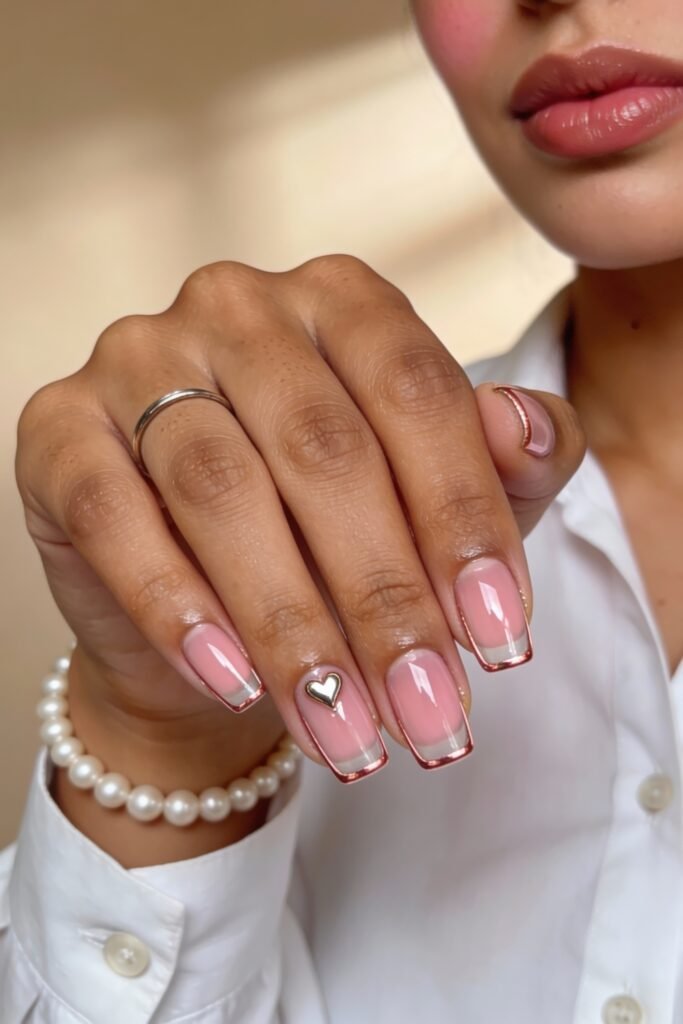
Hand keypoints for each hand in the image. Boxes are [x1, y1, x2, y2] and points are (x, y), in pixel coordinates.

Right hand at [15, 256, 584, 790]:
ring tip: (343, 724)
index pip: (418, 393)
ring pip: (221, 487)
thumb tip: (526, 431)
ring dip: (290, 623)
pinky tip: (231, 679)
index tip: (500, 640)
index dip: (465, 519)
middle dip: (385, 597)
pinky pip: (116, 514)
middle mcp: (238, 308)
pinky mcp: (60, 427)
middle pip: (323, 448)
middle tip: (425, 711)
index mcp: (342, 301)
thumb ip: (506, 461)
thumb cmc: (339, 542)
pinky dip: (175, 604)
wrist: (215, 614)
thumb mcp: (441, 503)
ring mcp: (139, 357)